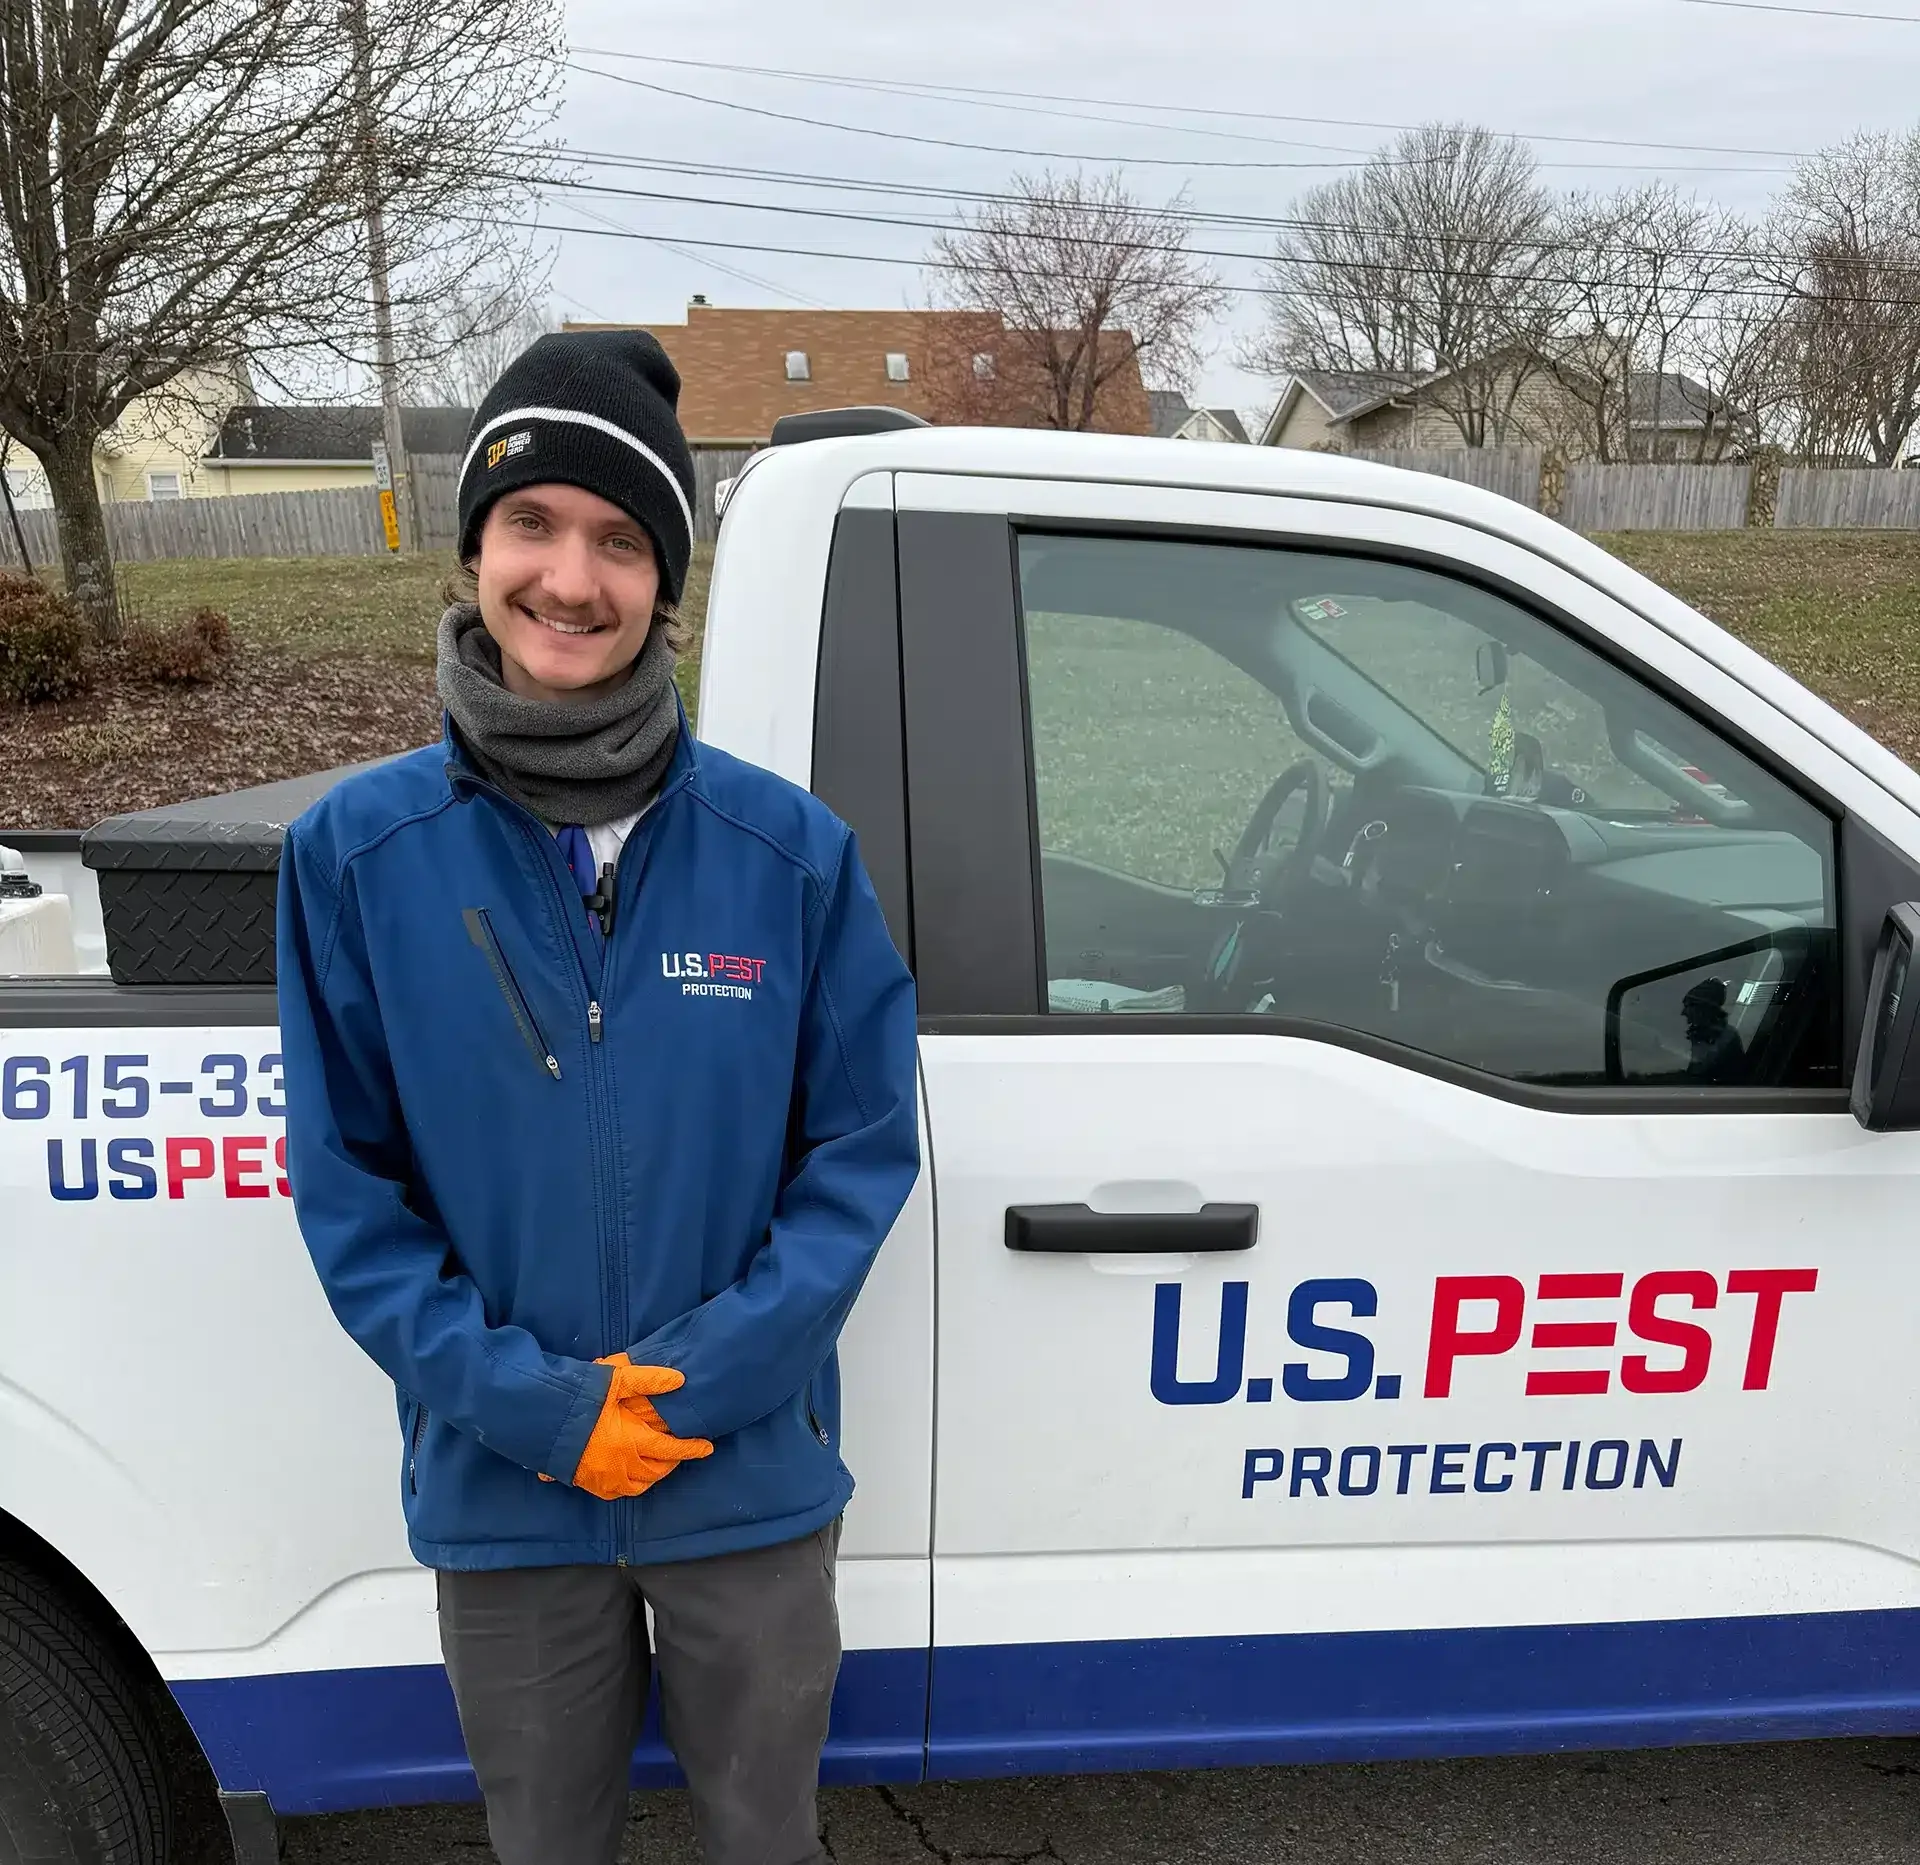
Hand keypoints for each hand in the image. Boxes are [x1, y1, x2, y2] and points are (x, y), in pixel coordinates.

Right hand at [540, 1354, 712, 1500]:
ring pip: (635, 1486)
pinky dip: (626, 1486)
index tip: (707, 1448)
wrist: (535, 1418)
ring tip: (658, 1466)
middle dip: (671, 1463)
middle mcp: (618, 1465)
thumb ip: (648, 1380)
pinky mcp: (581, 1480)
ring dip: (651, 1477)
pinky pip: (611, 1492)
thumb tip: (679, 1379)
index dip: (691, 1448)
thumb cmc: (576, 1397)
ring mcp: (599, 1477)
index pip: (670, 1449)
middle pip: (655, 1471)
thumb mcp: (614, 1381)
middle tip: (681, 1453)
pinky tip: (627, 1477)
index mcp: (630, 1442)